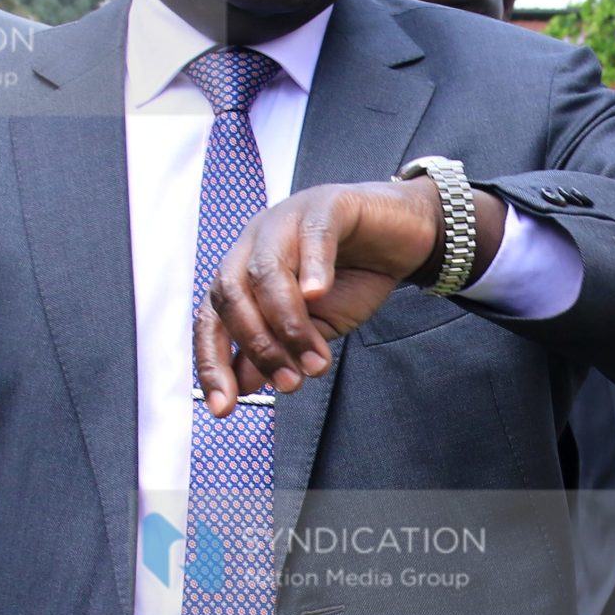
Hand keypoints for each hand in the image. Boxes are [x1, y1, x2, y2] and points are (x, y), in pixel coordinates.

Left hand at [192, 180, 441, 415]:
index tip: (223, 408)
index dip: (212, 364)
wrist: (403, 237)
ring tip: (316, 361)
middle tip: (289, 383)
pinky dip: (311, 267)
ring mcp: (287, 220)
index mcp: (242, 273)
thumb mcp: (312, 327)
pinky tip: (318, 294)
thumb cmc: (352, 278)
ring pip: (265, 271)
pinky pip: (312, 236)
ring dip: (289, 324)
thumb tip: (242, 386)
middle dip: (256, 347)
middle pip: (230, 294)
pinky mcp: (327, 205)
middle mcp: (254, 244)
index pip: (211, 320)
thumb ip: (277, 350)